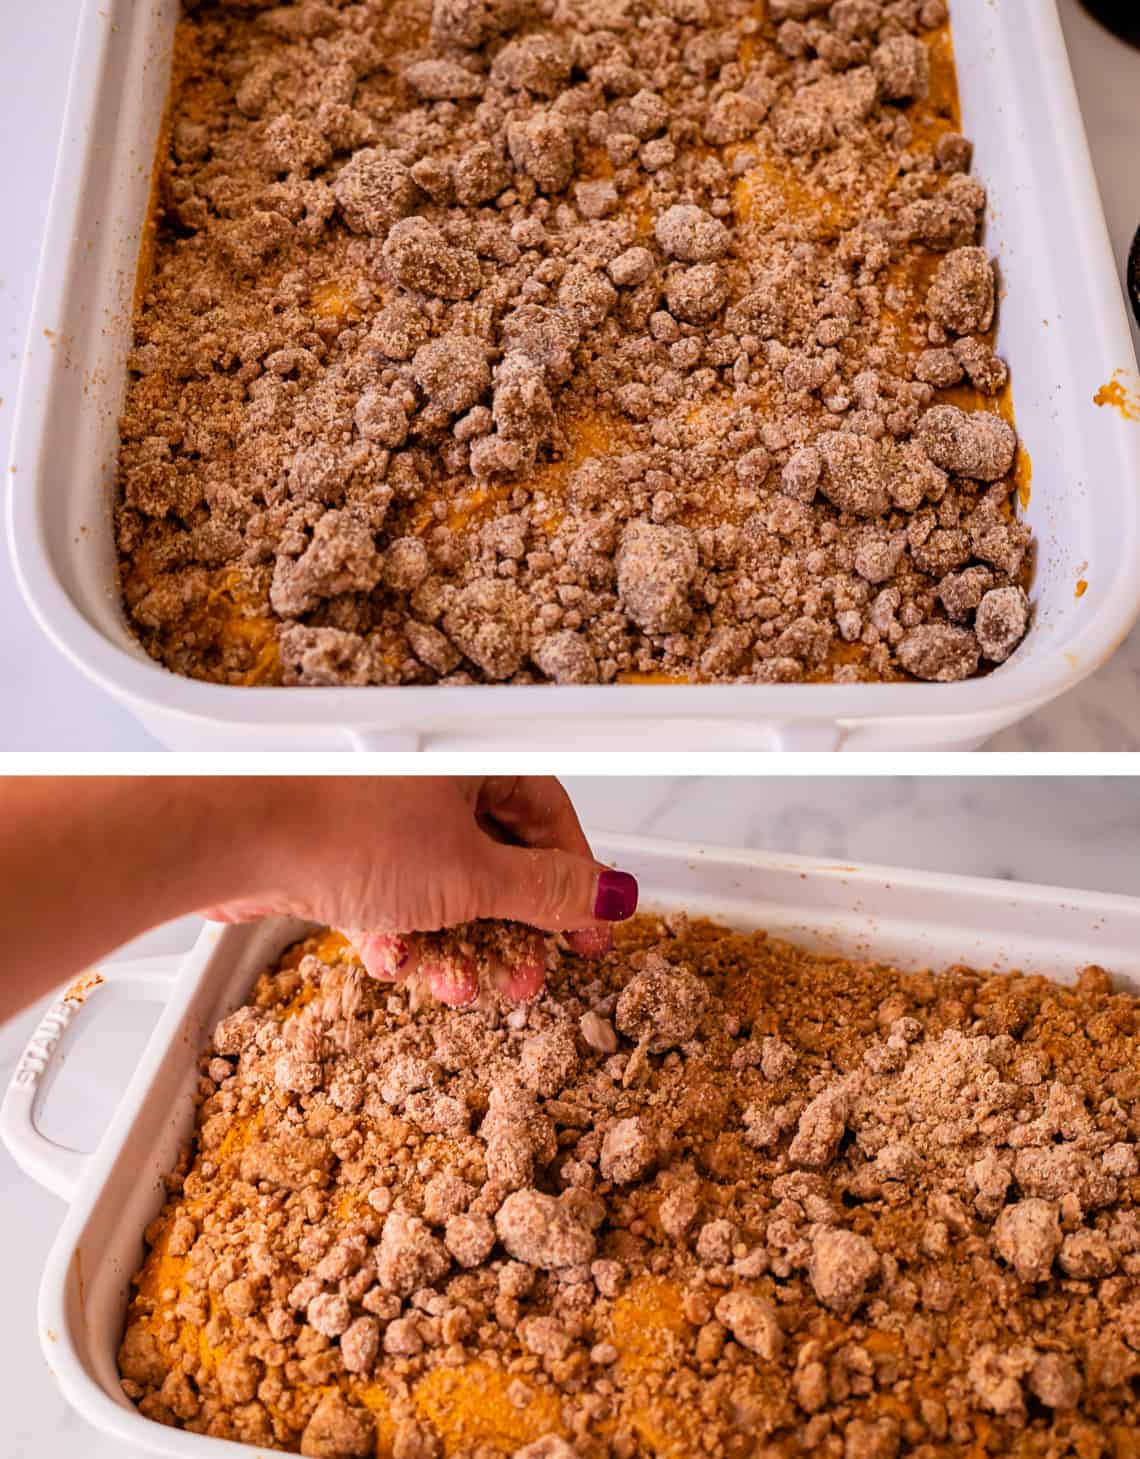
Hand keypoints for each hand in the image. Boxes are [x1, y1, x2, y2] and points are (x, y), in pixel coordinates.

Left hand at [201, 777, 637, 1005]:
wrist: (233, 838)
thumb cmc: (341, 830)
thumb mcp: (470, 876)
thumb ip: (546, 893)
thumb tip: (609, 895)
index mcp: (473, 758)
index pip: (549, 816)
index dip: (574, 880)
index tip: (588, 933)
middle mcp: (431, 779)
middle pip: (499, 857)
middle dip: (512, 927)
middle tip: (524, 974)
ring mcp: (385, 815)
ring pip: (445, 885)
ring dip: (457, 942)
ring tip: (460, 983)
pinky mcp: (343, 849)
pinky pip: (394, 895)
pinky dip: (401, 931)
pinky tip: (393, 957)